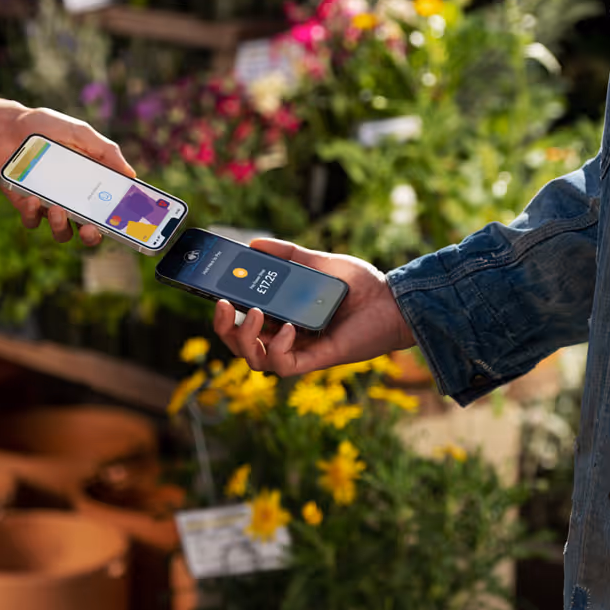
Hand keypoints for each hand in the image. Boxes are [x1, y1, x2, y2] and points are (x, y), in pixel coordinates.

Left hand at [0, 98, 135, 245]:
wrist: (7, 125)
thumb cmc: (46, 127)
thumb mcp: (80, 133)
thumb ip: (106, 150)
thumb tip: (131, 173)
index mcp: (89, 185)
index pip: (108, 210)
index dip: (117, 222)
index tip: (122, 223)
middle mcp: (71, 199)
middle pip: (88, 230)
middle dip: (91, 236)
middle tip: (89, 228)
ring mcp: (48, 204)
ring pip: (61, 231)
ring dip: (61, 226)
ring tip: (57, 210)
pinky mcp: (25, 205)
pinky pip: (32, 220)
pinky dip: (33, 213)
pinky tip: (31, 197)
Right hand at [213, 239, 415, 376]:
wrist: (394, 300)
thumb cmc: (360, 286)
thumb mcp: (318, 263)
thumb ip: (287, 254)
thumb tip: (254, 243)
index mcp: (282, 316)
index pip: (243, 322)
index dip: (224, 314)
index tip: (216, 293)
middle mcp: (286, 337)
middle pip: (240, 345)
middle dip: (225, 329)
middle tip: (224, 305)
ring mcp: (299, 350)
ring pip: (255, 360)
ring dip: (245, 339)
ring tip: (255, 314)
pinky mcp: (316, 360)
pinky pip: (283, 365)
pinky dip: (276, 349)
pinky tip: (287, 329)